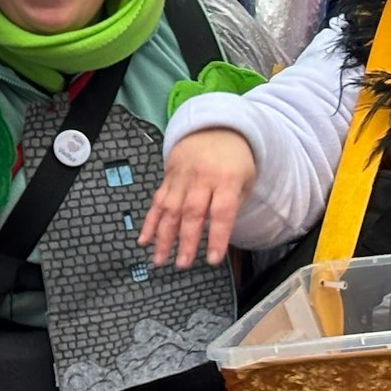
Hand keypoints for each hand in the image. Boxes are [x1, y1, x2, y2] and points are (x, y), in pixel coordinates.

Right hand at [140, 128, 256, 267]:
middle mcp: (200, 178)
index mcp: (225, 180)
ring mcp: (180, 176)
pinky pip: (157, 201)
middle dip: (185, 240)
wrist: (215, 127)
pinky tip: (144, 238)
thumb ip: (232, 204)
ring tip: (159, 258)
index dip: (216, 237)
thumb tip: (216, 232)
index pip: (221, 212)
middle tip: (181, 264)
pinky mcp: (167, 176)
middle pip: (191, 212)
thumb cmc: (235, 160)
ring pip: (170, 209)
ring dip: (163, 235)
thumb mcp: (245, 180)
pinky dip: (149, 221)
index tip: (211, 259)